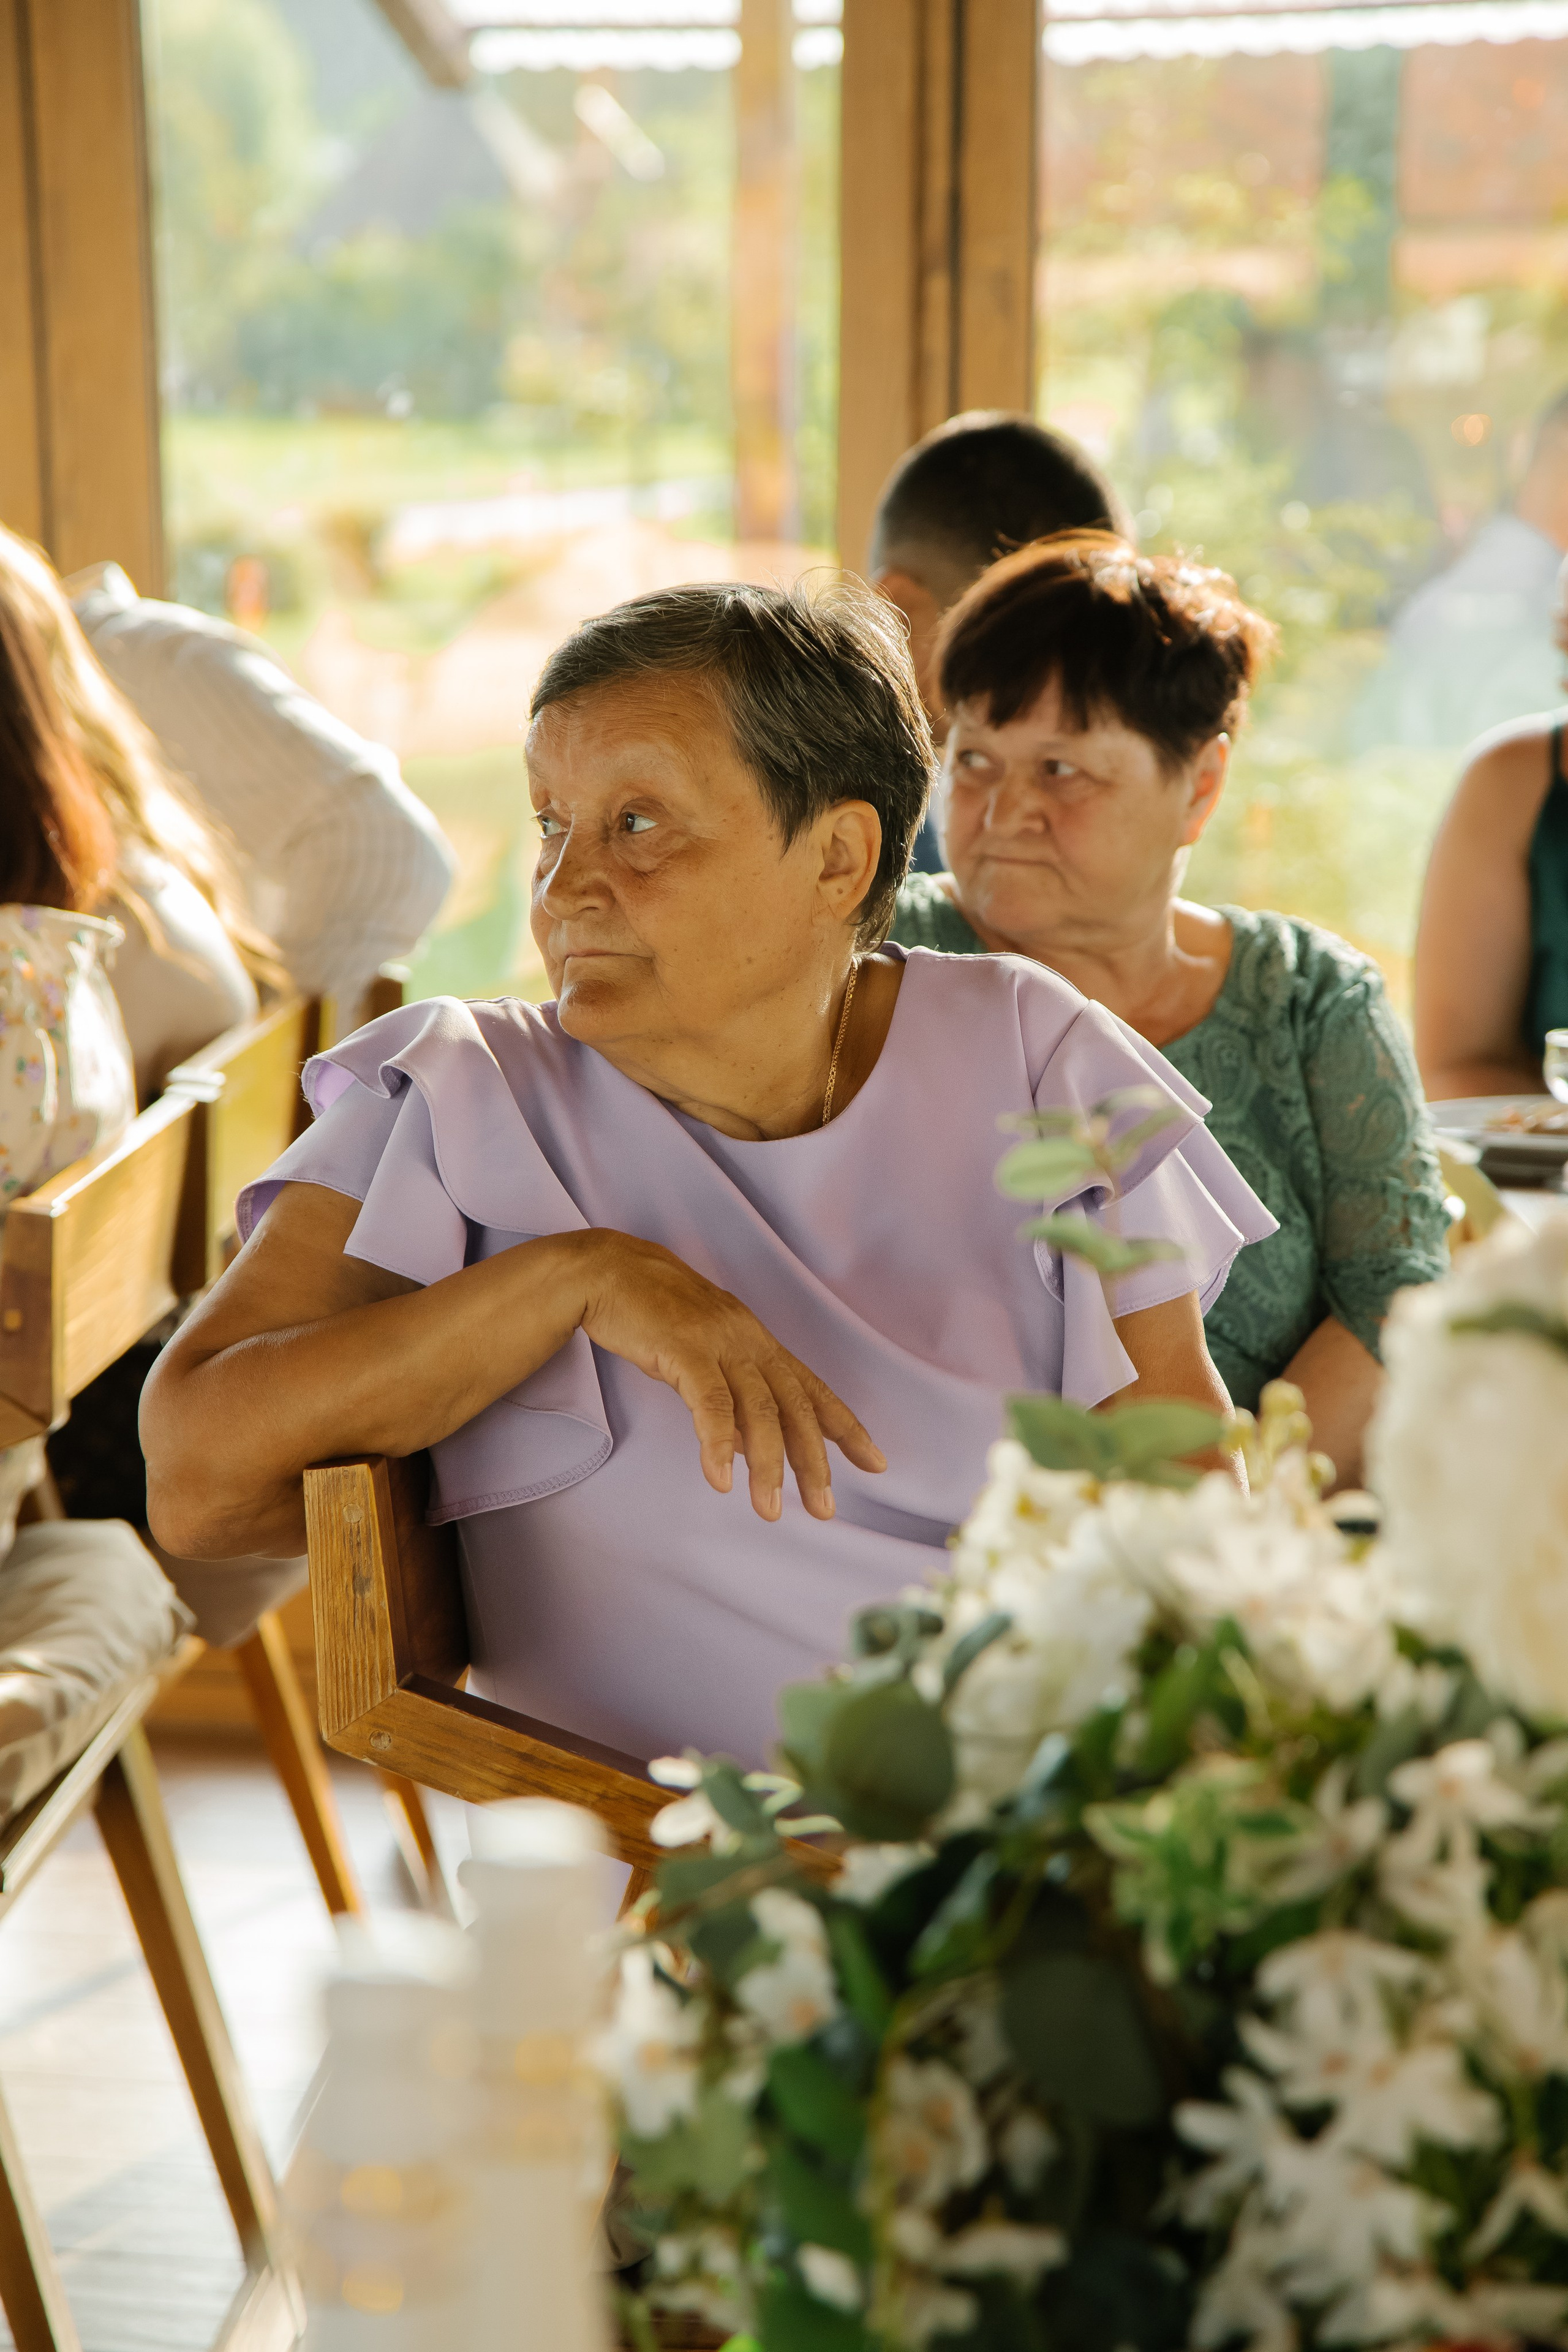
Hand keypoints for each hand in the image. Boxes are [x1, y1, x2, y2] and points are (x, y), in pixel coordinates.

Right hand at [575, 1231, 885, 1520]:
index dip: (845, 1427)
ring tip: (770, 1511)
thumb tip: (744, 1449)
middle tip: (824, 1509)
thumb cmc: (652, 1315)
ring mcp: (719, 1342)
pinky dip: (716, 1444)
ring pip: (758, 1411)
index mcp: (758, 1342)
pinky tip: (721, 1479)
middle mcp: (749, 1341)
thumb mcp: (702, 1357)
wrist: (607, 1270)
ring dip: (768, 1466)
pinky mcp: (684, 1347)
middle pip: (795, 1407)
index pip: (812, 1389)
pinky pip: (709, 1402)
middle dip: (814, 1462)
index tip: (875, 1463)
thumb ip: (729, 1400)